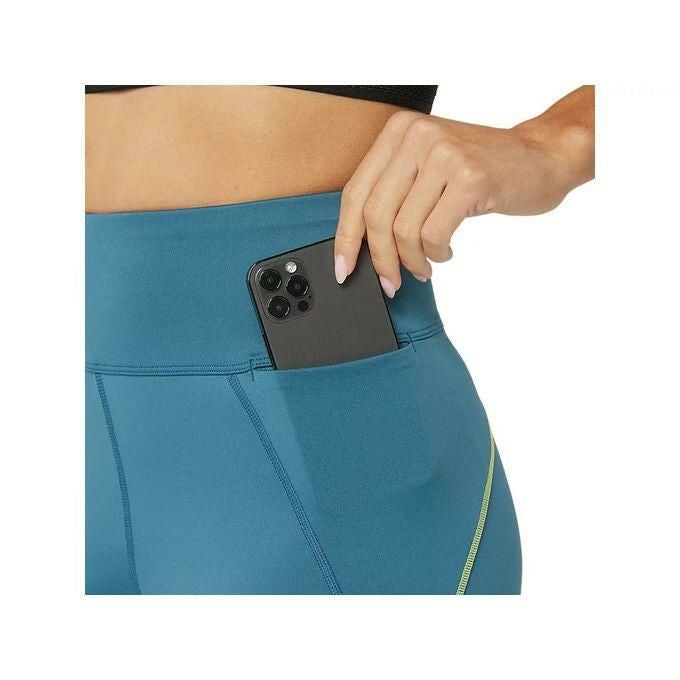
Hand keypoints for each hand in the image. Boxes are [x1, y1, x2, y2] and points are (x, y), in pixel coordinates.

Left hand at [334, 89, 593, 296]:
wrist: (542, 156)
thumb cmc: (482, 169)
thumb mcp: (429, 167)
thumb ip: (395, 193)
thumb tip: (361, 245)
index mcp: (399, 132)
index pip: (356, 192)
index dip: (345, 236)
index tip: (344, 267)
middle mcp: (417, 136)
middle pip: (375, 214)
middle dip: (379, 258)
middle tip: (389, 282)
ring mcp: (444, 155)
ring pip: (403, 229)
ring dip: (411, 261)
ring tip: (424, 266)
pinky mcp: (469, 178)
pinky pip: (433, 235)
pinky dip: (436, 254)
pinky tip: (445, 253)